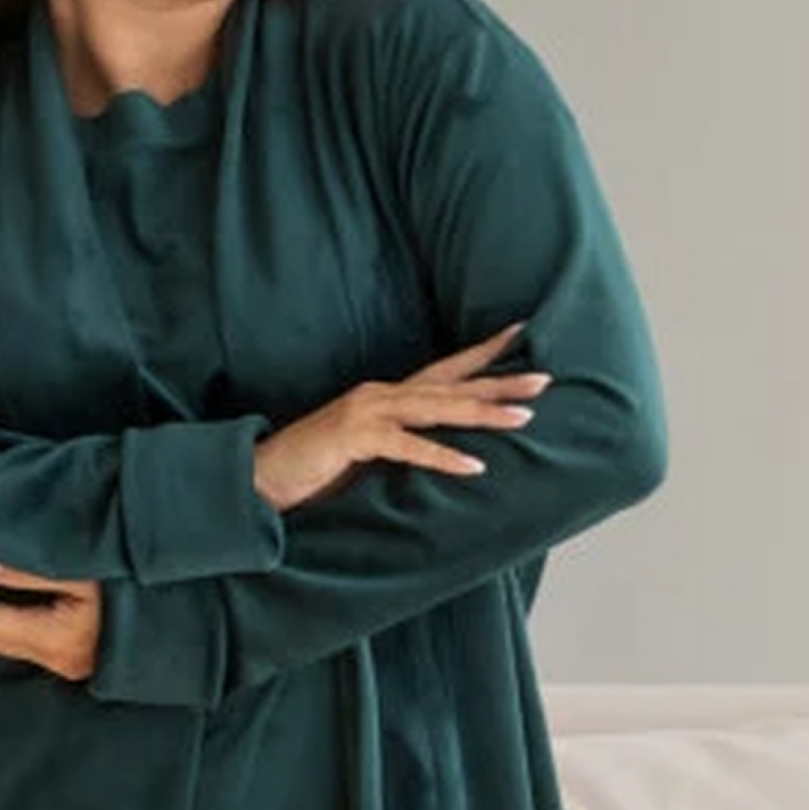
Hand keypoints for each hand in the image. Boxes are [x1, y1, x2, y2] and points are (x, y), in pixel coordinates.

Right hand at [253, 321, 551, 513]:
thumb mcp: (369, 454)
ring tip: (523, 417)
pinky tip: (474, 466)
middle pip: (452, 385)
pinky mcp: (353, 438)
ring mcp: (366, 413)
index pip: (446, 369)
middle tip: (546, 378)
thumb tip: (446, 452)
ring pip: (436, 409)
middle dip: (501, 381)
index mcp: (387, 397)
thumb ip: (403, 444)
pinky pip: (406, 447)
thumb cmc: (315, 469)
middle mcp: (381, 395)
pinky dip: (441, 456)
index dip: (485, 352)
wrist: (262, 476)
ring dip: (482, 414)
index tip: (525, 333)